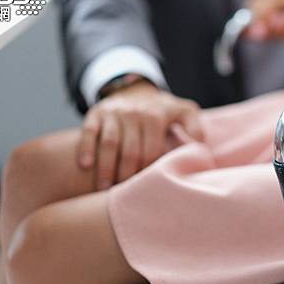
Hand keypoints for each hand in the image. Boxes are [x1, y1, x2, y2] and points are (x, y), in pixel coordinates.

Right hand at [78, 79, 202, 189]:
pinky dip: (85, 148)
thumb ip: (195, 128)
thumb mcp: (184, 111)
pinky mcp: (96, 112)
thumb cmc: (162, 110)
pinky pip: (89, 131)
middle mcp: (134, 113)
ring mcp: (114, 113)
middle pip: (130, 150)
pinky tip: (85, 166)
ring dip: (105, 167)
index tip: (146, 189)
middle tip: (123, 194)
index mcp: (156, 116)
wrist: (135, 90)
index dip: (148, 172)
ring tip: (103, 188)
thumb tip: (198, 146)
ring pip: (108, 143)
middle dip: (126, 175)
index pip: (152, 151)